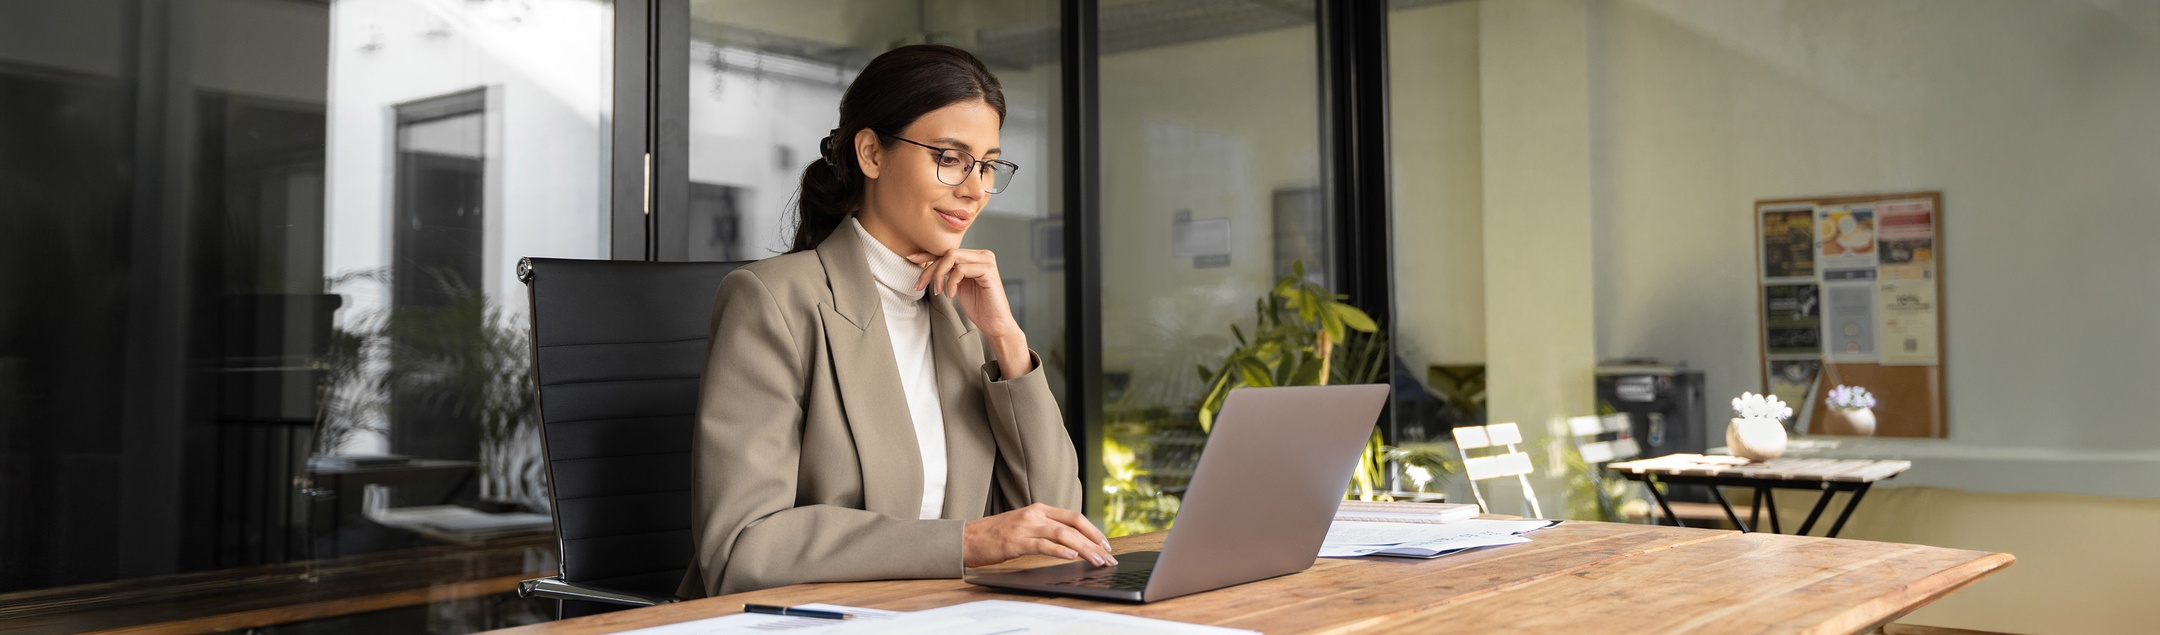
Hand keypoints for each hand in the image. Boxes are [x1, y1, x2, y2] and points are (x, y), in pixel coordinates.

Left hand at [906, 248, 1030, 377]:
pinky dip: (951, 282)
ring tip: (938, 291)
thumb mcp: (957, 286)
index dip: (927, 254)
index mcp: (975, 256)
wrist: (995, 324)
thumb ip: (948, 272)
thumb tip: (927, 264)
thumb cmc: (979, 307)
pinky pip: (961, 269)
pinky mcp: (988, 270)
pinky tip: (951, 294)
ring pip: (952, 257)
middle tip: (919, 286)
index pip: (947, 250)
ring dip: (939, 275)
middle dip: (930, 269)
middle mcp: (982, 255)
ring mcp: (987, 261)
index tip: (911, 260)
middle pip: (947, 253)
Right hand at [962, 503, 1116, 567]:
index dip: (1093, 530)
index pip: (1074, 516)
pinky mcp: (1016, 542)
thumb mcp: (1024, 525)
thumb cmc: (995, 535)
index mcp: (1039, 509)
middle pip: (1073, 524)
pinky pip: (1043, 545)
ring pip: (1063, 535)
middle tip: (1108, 557)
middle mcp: (1035, 514)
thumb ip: (1045, 529)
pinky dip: (1060, 551)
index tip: (1106, 545)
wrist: (967, 538)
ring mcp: (1025, 527)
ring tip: (1097, 560)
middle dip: (1095, 541)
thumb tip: (1071, 543)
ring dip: (1084, 548)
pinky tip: (1072, 557)